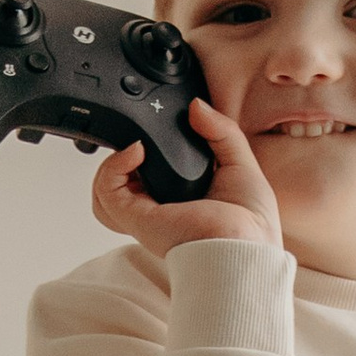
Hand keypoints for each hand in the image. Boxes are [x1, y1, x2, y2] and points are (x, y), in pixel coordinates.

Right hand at [89, 98, 279, 256]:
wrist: (245, 249)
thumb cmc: (251, 225)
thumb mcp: (241, 162)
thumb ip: (220, 131)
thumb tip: (197, 106)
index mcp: (180, 200)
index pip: (147, 177)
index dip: (143, 153)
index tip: (154, 131)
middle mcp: (158, 208)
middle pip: (119, 183)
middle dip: (121, 154)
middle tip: (142, 137)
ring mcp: (144, 213)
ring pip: (104, 190)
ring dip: (112, 162)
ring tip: (138, 146)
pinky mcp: (135, 217)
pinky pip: (106, 190)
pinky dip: (113, 165)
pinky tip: (136, 151)